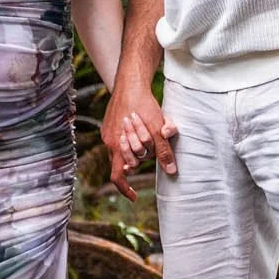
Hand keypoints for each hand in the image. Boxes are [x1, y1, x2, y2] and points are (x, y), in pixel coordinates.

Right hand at [102, 84, 177, 201]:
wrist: (130, 82)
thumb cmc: (144, 105)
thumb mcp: (158, 129)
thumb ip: (164, 151)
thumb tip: (171, 171)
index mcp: (117, 146)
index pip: (117, 176)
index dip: (125, 188)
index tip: (134, 196)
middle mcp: (109, 141)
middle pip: (126, 161)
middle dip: (140, 157)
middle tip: (151, 143)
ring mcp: (107, 132)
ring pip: (124, 150)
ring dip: (137, 145)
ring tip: (146, 128)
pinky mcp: (108, 124)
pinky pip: (120, 139)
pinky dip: (131, 137)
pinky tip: (138, 123)